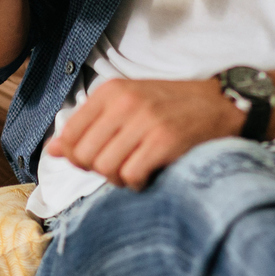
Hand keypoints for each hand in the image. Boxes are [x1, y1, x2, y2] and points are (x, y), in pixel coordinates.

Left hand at [45, 78, 244, 189]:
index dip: (76, 155)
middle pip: (84, 155)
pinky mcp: (164, 141)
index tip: (95, 158)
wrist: (221, 103)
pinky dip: (137, 184)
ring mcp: (145, 121)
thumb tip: (53, 150)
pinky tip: (149, 174)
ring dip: (118, 178)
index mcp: (112, 91)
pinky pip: (131, 176)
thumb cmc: (171, 106)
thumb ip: (91, 124)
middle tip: (120, 166)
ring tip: (135, 169)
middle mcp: (125, 103)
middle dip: (98, 170)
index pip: (69, 133)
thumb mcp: (128, 103)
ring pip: (105, 168)